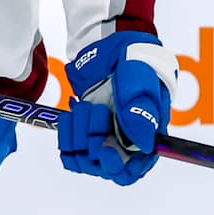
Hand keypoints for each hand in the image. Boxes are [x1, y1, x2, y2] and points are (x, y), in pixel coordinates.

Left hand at [56, 31, 176, 185]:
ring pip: (85, 160)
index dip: (118, 168)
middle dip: (94, 145)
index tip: (104, 150)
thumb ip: (141, 111)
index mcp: (147, 135)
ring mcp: (103, 138)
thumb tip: (143, 144)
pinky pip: (69, 150)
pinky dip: (66, 135)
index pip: (134, 170)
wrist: (111, 44)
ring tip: (84, 107)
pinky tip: (72, 113)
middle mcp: (125, 142)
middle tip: (95, 114)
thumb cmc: (135, 60)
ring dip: (78, 136)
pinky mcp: (83, 132)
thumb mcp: (139, 80)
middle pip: (106, 169)